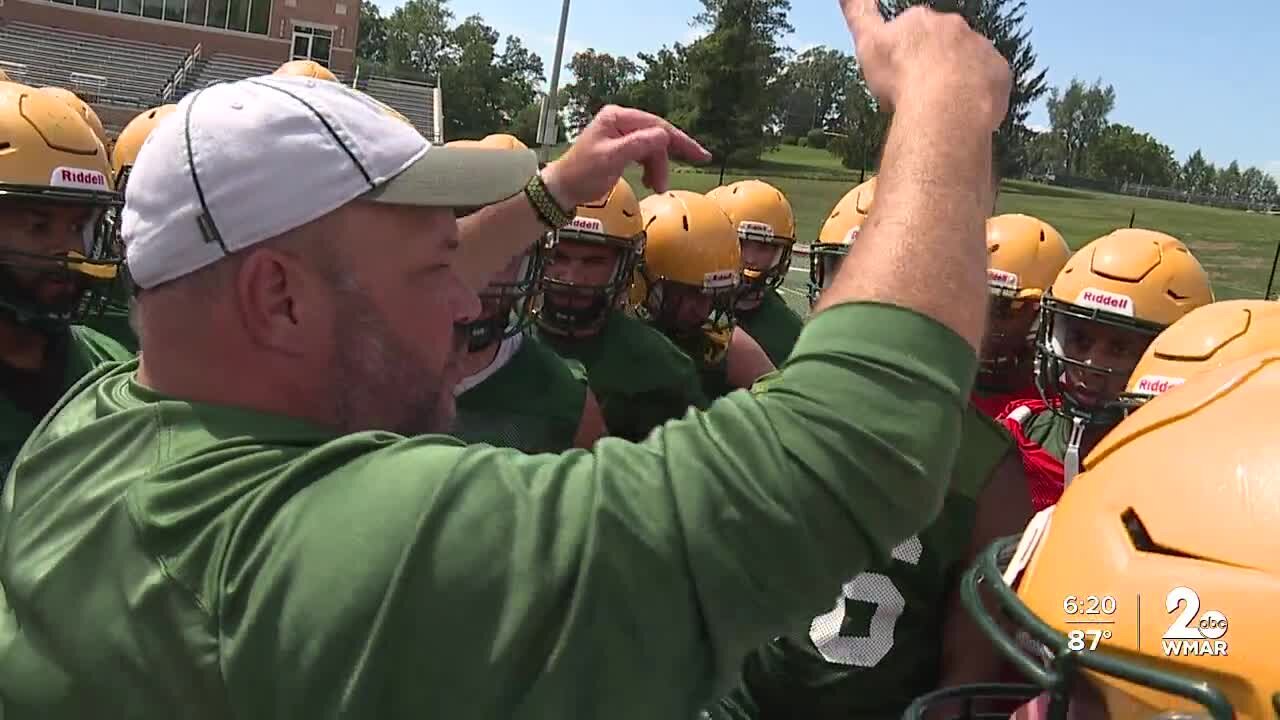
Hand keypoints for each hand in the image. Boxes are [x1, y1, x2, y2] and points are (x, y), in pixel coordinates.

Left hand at [541, 106, 710, 207]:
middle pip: (657, 135)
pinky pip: (645, 154)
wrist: (563, 188)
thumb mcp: (611, 159)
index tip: (699, 155)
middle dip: (666, 159)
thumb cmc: (581, 173)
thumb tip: (663, 136)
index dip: (679, 141)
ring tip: (656, 187)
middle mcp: (621, 121)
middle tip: (673, 179)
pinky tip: (650, 180)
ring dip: (658, 167)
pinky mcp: (621, 146)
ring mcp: (621, 133)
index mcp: (617, 117)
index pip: (656, 125)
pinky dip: (651, 168)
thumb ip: (638, 145)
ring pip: (652, 147)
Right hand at [840, 0, 1010, 131]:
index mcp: (922, 20)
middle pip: (941, 44)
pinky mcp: (999, 72)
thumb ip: (858, 12)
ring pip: (967, 62)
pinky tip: (964, 111)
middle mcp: (955, 26)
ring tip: (942, 107)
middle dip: (932, 63)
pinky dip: (979, 93)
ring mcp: (981, 48)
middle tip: (917, 93)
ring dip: (957, 78)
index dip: (903, 53)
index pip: (912, 30)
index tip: (897, 74)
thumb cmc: (902, 77)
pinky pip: (989, 81)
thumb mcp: (868, 43)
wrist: (945, 105)